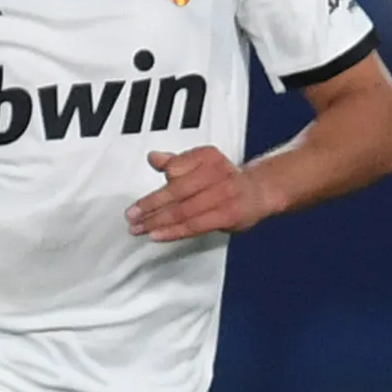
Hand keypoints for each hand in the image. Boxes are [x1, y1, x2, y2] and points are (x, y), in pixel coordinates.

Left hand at [127, 146, 274, 241]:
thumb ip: (176, 162)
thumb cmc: (225, 178)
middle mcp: (217, 172)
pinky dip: (174, 231)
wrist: (260, 191)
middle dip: (150, 205)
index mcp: (208, 156)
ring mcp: (225, 194)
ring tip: (138, 228)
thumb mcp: (201, 163)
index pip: (176, 166)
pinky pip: (195, 225)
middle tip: (131, 215)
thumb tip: (153, 157)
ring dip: (156, 221)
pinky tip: (157, 235)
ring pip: (183, 210)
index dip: (156, 183)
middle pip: (176, 190)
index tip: (139, 195)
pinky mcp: (228, 214)